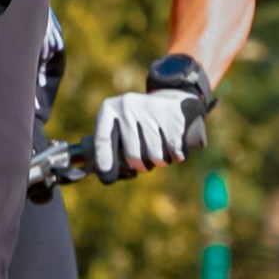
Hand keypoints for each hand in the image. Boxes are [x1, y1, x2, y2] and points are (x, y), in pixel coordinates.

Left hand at [89, 85, 209, 175]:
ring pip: (156, 157)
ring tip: (158, 145)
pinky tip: (172, 142)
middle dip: (140, 166)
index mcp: (109, 109)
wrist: (168, 99)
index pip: (103, 139)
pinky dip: (175, 155)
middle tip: (142, 160)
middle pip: (134, 155)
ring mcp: (152, 110)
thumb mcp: (118, 128)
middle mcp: (128, 106)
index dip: (104, 160)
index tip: (108, 178)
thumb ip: (109, 151)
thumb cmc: (135, 125)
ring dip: (159, 161)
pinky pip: (175, 153)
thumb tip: (107, 179)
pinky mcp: (175, 116)